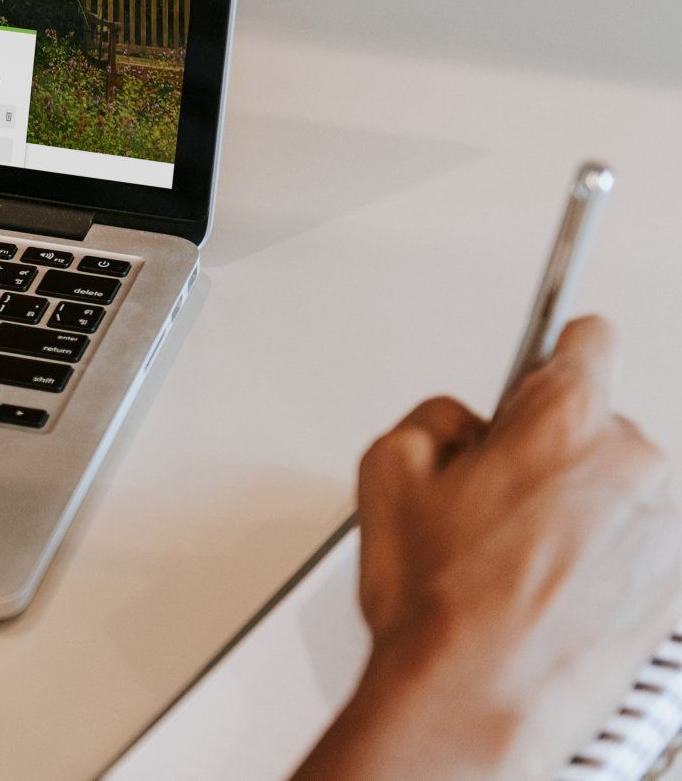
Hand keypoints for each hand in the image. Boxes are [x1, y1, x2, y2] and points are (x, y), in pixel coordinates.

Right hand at [295, 317, 681, 780]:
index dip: (551, 358)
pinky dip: (601, 562)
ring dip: (581, 510)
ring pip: (619, 491)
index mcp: (566, 419)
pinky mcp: (673, 589)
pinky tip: (545, 592)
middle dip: (552, 452)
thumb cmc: (441, 602)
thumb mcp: (387, 472)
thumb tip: (461, 425)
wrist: (475, 700)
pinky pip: (635, 549)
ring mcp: (663, 530)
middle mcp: (634, 465)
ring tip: (517, 561)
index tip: (539, 378)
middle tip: (495, 502)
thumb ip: (434, 419)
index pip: (587, 341)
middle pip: (600, 426)